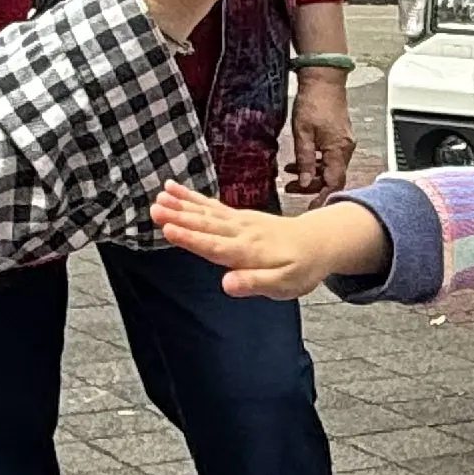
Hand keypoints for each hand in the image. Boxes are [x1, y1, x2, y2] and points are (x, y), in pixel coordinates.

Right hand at [152, 181, 385, 297]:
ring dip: (182, 204)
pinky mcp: (238, 216)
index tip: (168, 229)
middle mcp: (240, 232)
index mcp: (248, 251)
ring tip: (159, 195)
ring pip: (206, 212)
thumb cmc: (300, 268)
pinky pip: (211, 205)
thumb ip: (254, 283)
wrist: (319, 242)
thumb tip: (226, 285)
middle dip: (179, 217)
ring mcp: (239, 221)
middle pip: (206, 225)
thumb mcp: (283, 284)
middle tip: (155, 209)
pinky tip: (174, 189)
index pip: (214, 245)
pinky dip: (192, 197)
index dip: (191, 238)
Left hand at [285, 66, 355, 196]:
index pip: (334, 183)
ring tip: (290, 176)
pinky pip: (329, 158)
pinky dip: (315, 163)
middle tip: (292, 189)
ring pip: (329, 168)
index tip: (312, 207)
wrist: (324, 79)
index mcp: (338, 150)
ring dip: (310, 174)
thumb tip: (304, 181)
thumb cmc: (314, 101)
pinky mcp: (339, 137)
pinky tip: (299, 161)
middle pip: (331, 178)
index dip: (323, 197)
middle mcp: (345, 149)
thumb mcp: (303, 133)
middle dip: (311, 186)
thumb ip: (304, 160)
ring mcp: (344, 143)